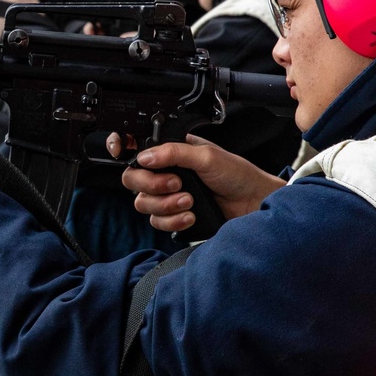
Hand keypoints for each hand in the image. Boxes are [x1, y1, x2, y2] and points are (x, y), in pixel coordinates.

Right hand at [114, 135, 285, 231]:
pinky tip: (192, 215)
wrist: (252, 203)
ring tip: (190, 201)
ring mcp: (168, 197)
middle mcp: (165, 173)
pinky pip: (158, 223)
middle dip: (153, 185)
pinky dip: (174, 221)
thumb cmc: (237, 174)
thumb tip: (145, 157)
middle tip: (177, 184)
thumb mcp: (206, 156)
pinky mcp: (175, 217)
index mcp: (170, 153)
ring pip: (143, 204)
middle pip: (134, 181)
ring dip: (166, 205)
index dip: (123, 153)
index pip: (137, 153)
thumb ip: (174, 153)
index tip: (132, 159)